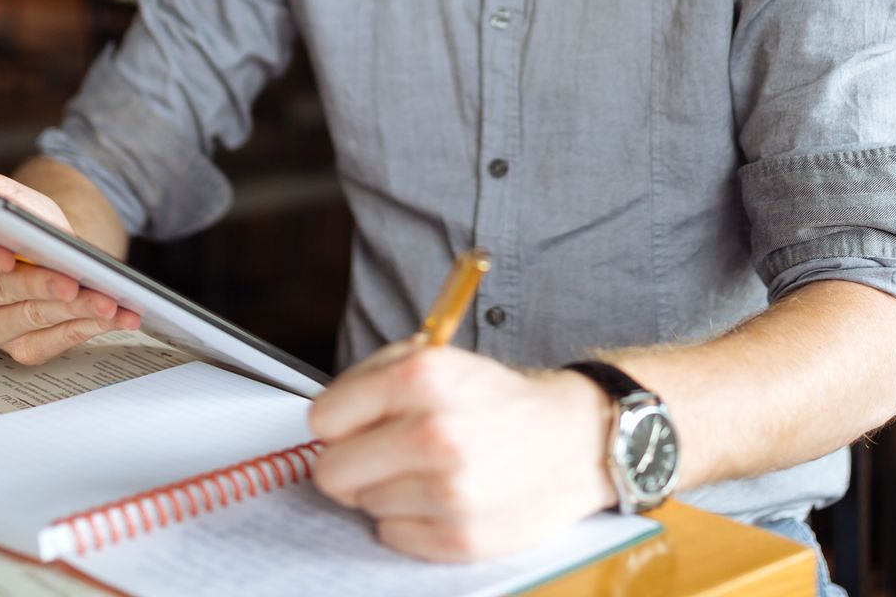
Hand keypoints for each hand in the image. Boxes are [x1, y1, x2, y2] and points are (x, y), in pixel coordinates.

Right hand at [0, 172, 139, 364]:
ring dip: (73, 309)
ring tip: (106, 300)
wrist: (54, 252)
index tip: (7, 256)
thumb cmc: (26, 226)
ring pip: (29, 319)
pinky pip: (51, 343)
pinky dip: (86, 328)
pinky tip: (110, 317)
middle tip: (70, 282)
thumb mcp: (12, 197)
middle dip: (37, 286)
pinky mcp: (18, 348)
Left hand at [306, 340, 615, 560]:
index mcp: (421, 375)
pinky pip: (392, 536)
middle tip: (385, 454)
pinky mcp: (460, 537)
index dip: (338, 423)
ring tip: (434, 470)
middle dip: (352, 463)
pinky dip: (411, 521)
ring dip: (389, 491)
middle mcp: (434, 432)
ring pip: (364, 505)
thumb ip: (374, 380)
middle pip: (331, 472)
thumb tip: (323, 424)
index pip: (323, 419)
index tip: (356, 425)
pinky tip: (446, 498)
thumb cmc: (498, 401)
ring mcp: (449, 490)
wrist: (573, 440)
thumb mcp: (438, 358)